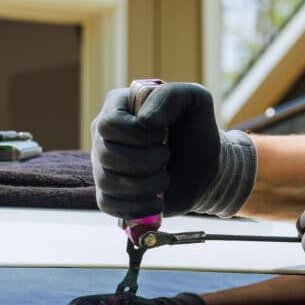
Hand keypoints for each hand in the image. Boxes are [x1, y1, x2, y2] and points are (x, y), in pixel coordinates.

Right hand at [91, 82, 253, 217]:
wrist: (202, 166)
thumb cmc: (195, 129)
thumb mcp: (194, 100)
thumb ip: (171, 96)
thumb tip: (144, 121)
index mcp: (117, 106)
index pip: (109, 124)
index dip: (137, 135)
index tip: (163, 135)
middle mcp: (103, 135)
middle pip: (107, 154)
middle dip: (146, 161)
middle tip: (167, 157)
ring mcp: (102, 165)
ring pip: (107, 181)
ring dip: (145, 186)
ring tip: (165, 179)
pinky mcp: (108, 193)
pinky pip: (107, 205)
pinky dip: (137, 207)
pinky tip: (157, 202)